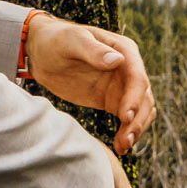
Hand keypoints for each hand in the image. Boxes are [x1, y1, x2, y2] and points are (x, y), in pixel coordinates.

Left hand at [23, 14, 156, 153]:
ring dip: (136, 129)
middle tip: (126, 141)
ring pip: (141, 110)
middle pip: (143, 97)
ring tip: (123, 147)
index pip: (137, 77)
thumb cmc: (57, 40)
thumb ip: (92, 50)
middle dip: (137, 120)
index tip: (124, 117)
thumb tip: (117, 60)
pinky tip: (120, 147)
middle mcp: (128, 68)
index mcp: (124, 50)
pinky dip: (128, 132)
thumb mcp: (71, 41)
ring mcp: (122, 85)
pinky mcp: (112, 100)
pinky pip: (128, 119)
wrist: (42, 53)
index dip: (134, 98)